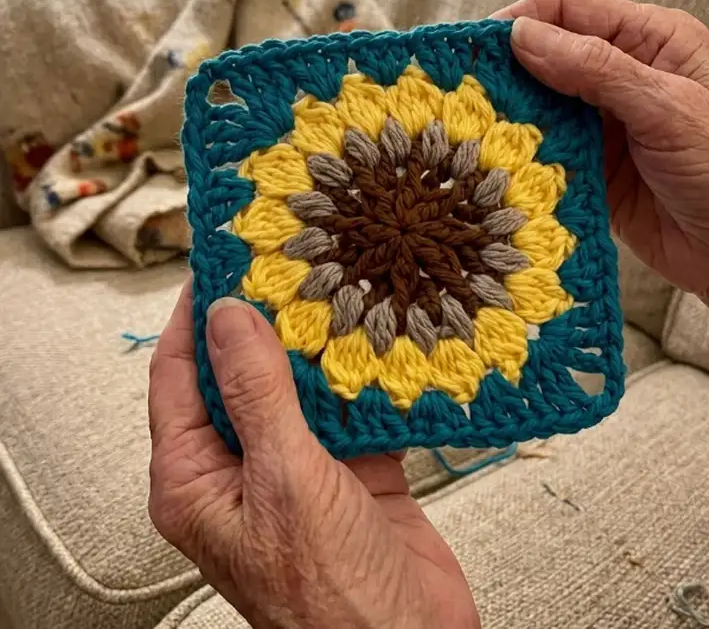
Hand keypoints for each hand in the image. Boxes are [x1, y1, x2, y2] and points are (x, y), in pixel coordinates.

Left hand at [148, 282, 478, 628]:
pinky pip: (350, 405)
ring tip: (337, 287)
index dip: (194, 316)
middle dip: (265, 320)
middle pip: (242, 372)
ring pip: (299, 384)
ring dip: (318, 343)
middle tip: (288, 264)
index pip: (178, 375)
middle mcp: (242, 466)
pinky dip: (364, 374)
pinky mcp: (351, 467)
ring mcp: (299, 465)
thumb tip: (227, 318)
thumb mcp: (283, 481)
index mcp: (196, 477)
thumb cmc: (328, 597)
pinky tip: (381, 339)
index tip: (219, 264)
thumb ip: (256, 394)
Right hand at [495, 0, 708, 396]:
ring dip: (509, 114)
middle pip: (547, 55)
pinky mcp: (589, 166)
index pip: (570, 10)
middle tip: (462, 89)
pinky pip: (544, 149)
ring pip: (539, 104)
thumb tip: (521, 36)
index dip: (521, 20)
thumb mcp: (664, 107)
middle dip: (506, 69)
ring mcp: (602, 123)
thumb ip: (593, 69)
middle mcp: (620, 75)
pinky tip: (496, 160)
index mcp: (649, 40)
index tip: (477, 47)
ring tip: (470, 126)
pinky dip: (520, 152)